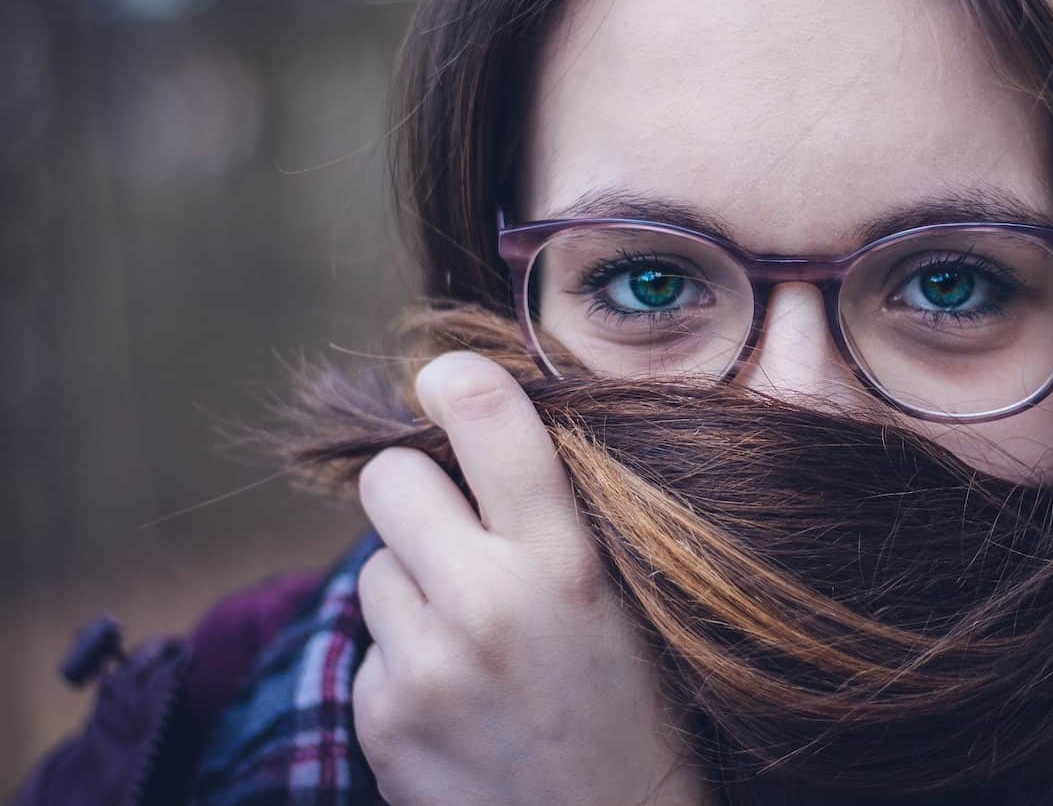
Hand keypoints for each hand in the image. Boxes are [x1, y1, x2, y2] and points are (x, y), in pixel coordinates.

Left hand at [352, 350, 711, 805]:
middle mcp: (488, 605)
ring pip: (375, 566)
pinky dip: (404, 661)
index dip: (456, 382)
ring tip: (476, 638)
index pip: (490, 422)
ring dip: (413, 587)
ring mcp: (426, 666)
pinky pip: (370, 647)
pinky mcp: (383, 719)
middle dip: (416, 492)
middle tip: (455, 526)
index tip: (445, 379)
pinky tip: (458, 698)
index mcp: (567, 564)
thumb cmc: (637, 710)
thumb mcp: (629, 598)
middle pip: (390, 478)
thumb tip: (485, 419)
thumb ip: (563, 517)